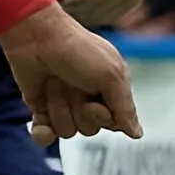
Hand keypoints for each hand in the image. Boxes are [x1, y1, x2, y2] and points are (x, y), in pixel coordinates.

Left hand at [0, 0, 140, 146]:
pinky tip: (41, 122)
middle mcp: (88, 100)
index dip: (102, 116)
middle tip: (70, 83)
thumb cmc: (77, 50)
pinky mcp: (41, 109)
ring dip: (58, 108)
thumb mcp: (111, 74)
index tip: (94, 99)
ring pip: (67, 131)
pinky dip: (42, 133)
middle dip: (78, 109)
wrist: (36, 37)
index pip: (113, 123)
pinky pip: (45, 136)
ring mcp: (64, 105)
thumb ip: (125, 107)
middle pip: (89, 129)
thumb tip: (138, 134)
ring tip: (53, 83)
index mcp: (108, 90)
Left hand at [52, 0, 143, 30]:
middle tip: (63, 0)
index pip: (89, 0)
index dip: (69, 4)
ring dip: (85, 12)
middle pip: (96, 12)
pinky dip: (95, 13)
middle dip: (76, 10)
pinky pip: (109, 18)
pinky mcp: (135, 3)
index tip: (56, 1)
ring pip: (102, 18)